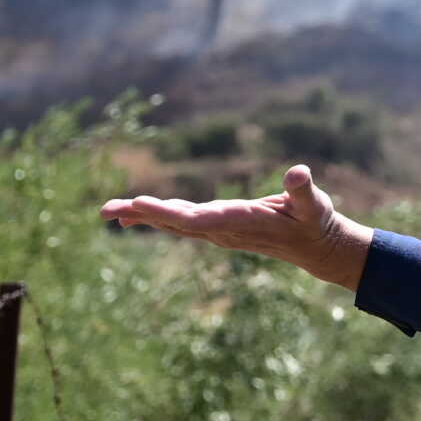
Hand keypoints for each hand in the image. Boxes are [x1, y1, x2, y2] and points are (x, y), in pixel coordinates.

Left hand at [100, 164, 376, 293]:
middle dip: (142, 214)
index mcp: (240, 222)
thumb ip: (302, 190)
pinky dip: (153, 216)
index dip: (167, 212)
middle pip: (175, 222)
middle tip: (106, 209)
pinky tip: (132, 214)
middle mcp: (222, 230)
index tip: (140, 204)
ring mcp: (217, 231)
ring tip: (108, 211)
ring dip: (140, 215)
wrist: (312, 247)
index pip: (198, 219)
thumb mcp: (313, 205)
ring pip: (172, 223)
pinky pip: (178, 223)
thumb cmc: (314, 221)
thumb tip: (298, 173)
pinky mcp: (216, 228)